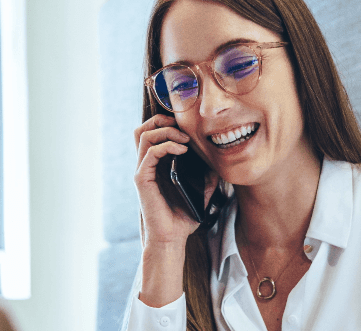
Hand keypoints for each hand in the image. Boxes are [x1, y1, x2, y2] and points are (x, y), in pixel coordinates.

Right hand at [134, 114, 206, 248]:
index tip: (188, 127)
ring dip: (166, 131)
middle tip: (182, 127)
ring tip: (185, 140)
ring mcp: (143, 171)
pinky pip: (150, 153)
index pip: (153, 133)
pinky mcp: (142, 179)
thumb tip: (218, 164)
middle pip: (143, 129)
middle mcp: (146, 165)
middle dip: (162, 120)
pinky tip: (182, 151)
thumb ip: (207, 177)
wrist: (172, 239)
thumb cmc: (183, 218)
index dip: (167, 122)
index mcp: (157, 165)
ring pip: (144, 136)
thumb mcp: (201, 193)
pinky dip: (166, 146)